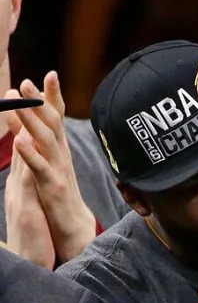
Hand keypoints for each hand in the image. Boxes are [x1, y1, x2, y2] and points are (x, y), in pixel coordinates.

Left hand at [6, 72, 96, 263]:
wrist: (73, 228)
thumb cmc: (58, 196)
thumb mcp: (47, 165)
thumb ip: (35, 142)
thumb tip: (24, 120)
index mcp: (59, 151)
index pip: (56, 119)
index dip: (53, 96)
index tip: (49, 74)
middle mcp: (62, 157)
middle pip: (53, 124)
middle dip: (42, 102)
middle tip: (28, 81)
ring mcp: (59, 172)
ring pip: (46, 142)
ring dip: (32, 121)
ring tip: (19, 102)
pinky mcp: (53, 189)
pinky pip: (41, 169)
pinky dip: (31, 154)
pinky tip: (20, 141)